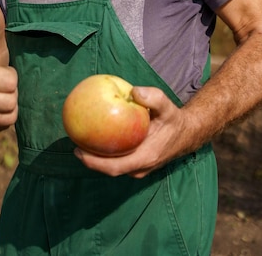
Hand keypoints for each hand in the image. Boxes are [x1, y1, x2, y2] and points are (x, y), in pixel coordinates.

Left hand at [74, 87, 191, 178]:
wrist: (187, 133)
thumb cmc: (173, 119)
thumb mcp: (166, 105)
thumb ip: (152, 97)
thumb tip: (133, 91)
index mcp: (145, 157)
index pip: (114, 167)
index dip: (94, 163)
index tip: (78, 151)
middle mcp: (140, 167)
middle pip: (109, 169)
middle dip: (89, 160)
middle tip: (74, 144)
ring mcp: (138, 167)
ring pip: (112, 166)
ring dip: (95, 157)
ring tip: (80, 141)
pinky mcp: (137, 163)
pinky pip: (116, 160)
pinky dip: (104, 152)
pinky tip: (94, 137)